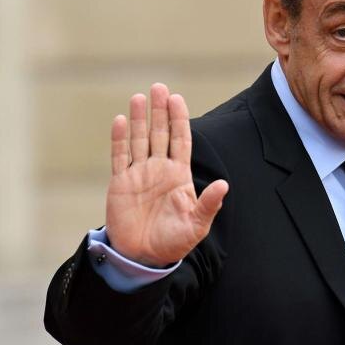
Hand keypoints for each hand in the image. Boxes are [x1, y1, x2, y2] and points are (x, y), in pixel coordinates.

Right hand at [105, 83, 228, 267]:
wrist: (143, 257)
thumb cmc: (173, 242)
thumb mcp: (196, 225)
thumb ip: (209, 204)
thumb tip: (225, 185)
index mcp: (179, 175)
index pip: (181, 140)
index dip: (179, 119)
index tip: (177, 98)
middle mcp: (159, 169)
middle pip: (160, 133)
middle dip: (159, 111)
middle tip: (159, 87)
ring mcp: (139, 174)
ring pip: (139, 139)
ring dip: (138, 119)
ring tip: (139, 97)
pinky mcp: (120, 183)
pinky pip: (119, 156)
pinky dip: (119, 138)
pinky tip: (120, 120)